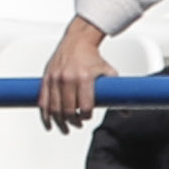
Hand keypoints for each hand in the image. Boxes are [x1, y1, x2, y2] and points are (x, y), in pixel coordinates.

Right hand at [40, 16, 117, 131]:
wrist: (78, 40)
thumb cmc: (93, 57)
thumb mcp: (109, 73)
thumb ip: (117, 94)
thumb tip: (125, 113)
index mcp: (84, 78)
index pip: (84, 107)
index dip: (86, 116)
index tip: (87, 117)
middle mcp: (68, 78)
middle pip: (69, 110)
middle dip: (74, 121)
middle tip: (78, 124)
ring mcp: (55, 78)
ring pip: (55, 109)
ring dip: (60, 122)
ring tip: (66, 128)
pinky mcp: (47, 77)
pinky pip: (43, 101)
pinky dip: (45, 115)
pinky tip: (49, 124)